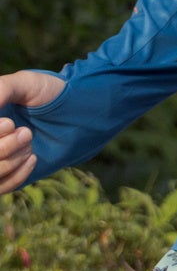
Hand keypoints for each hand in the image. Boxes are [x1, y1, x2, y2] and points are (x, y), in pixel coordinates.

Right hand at [0, 71, 65, 193]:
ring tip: (30, 140)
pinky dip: (17, 175)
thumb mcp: (25, 83)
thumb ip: (2, 89)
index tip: (9, 123)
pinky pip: (2, 188)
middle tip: (26, 132)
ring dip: (10, 160)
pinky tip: (33, 157)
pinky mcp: (7, 177)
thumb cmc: (47, 93)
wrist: (75, 113)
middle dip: (1, 147)